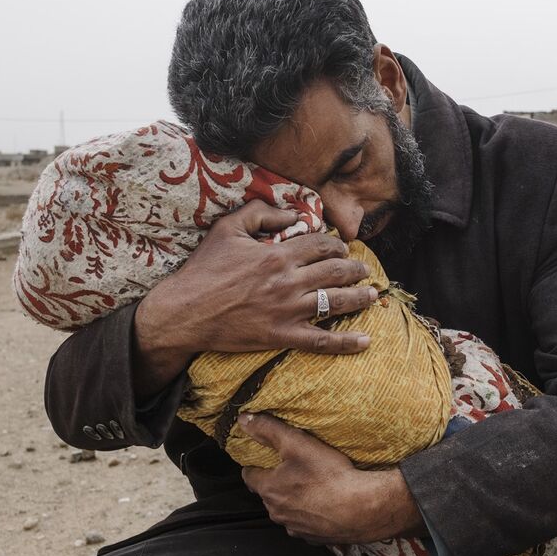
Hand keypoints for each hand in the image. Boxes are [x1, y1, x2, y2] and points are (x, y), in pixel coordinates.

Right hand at [132, 200, 376, 396]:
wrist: (185, 312)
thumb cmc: (204, 270)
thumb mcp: (227, 229)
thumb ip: (259, 213)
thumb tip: (291, 213)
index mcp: (277, 254)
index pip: (320, 245)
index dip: (336, 245)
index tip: (341, 248)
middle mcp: (288, 281)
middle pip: (335, 271)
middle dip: (355, 269)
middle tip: (364, 270)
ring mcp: (288, 310)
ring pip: (335, 302)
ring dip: (359, 298)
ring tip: (371, 295)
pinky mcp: (282, 335)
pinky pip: (321, 341)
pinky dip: (345, 342)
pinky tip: (364, 341)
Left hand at [238, 413, 425, 543]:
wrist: (361, 510)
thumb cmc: (329, 476)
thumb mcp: (297, 443)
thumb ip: (269, 430)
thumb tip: (244, 419)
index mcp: (269, 490)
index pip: (249, 476)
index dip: (256, 464)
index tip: (265, 458)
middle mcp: (277, 512)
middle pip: (269, 494)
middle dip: (276, 482)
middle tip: (293, 468)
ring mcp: (295, 528)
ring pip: (287, 510)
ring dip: (294, 500)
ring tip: (312, 486)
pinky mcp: (313, 538)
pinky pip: (306, 524)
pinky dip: (311, 515)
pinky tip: (326, 505)